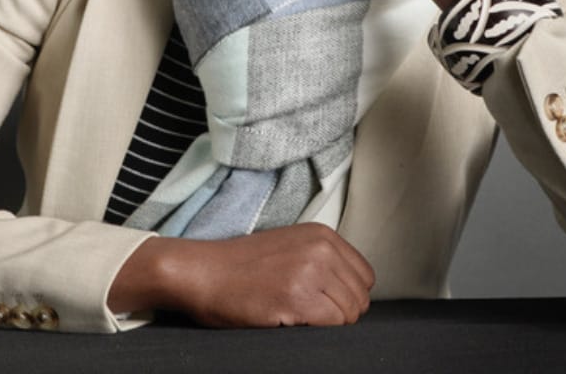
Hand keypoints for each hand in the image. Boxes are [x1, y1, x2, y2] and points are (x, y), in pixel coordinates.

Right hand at [109, 223, 375, 326]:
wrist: (201, 272)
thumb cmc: (240, 266)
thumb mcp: (290, 247)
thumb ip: (322, 260)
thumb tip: (353, 291)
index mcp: (322, 234)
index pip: (365, 277)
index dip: (347, 296)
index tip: (322, 302)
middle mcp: (321, 249)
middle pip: (360, 298)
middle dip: (339, 313)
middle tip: (306, 314)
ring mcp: (309, 272)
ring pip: (349, 315)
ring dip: (327, 324)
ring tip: (295, 315)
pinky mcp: (296, 298)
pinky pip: (332, 325)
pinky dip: (315, 330)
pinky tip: (289, 320)